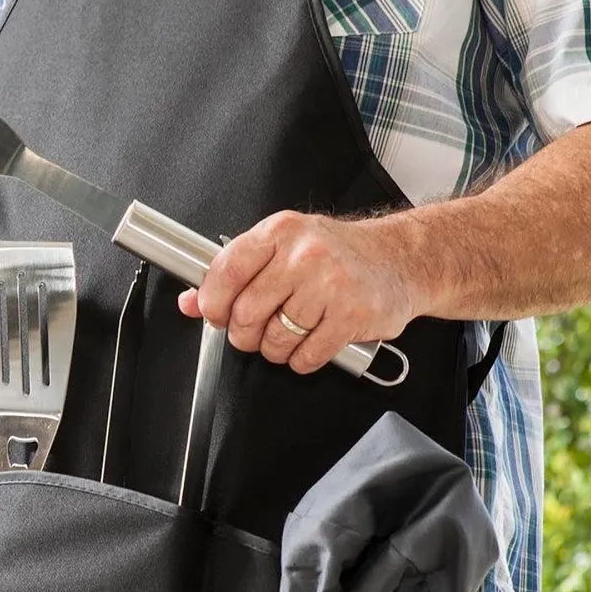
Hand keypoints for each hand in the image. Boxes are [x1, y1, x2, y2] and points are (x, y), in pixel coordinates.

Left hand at [176, 210, 423, 373]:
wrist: (400, 259)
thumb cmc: (337, 254)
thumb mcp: (283, 247)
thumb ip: (236, 272)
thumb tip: (191, 300)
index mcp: (281, 232)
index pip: (226, 271)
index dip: (213, 302)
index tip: (216, 313)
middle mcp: (305, 255)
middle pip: (247, 313)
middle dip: (244, 333)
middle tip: (254, 331)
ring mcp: (331, 286)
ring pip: (275, 340)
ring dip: (275, 349)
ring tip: (289, 334)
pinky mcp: (352, 317)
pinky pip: (306, 356)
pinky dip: (302, 359)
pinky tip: (311, 343)